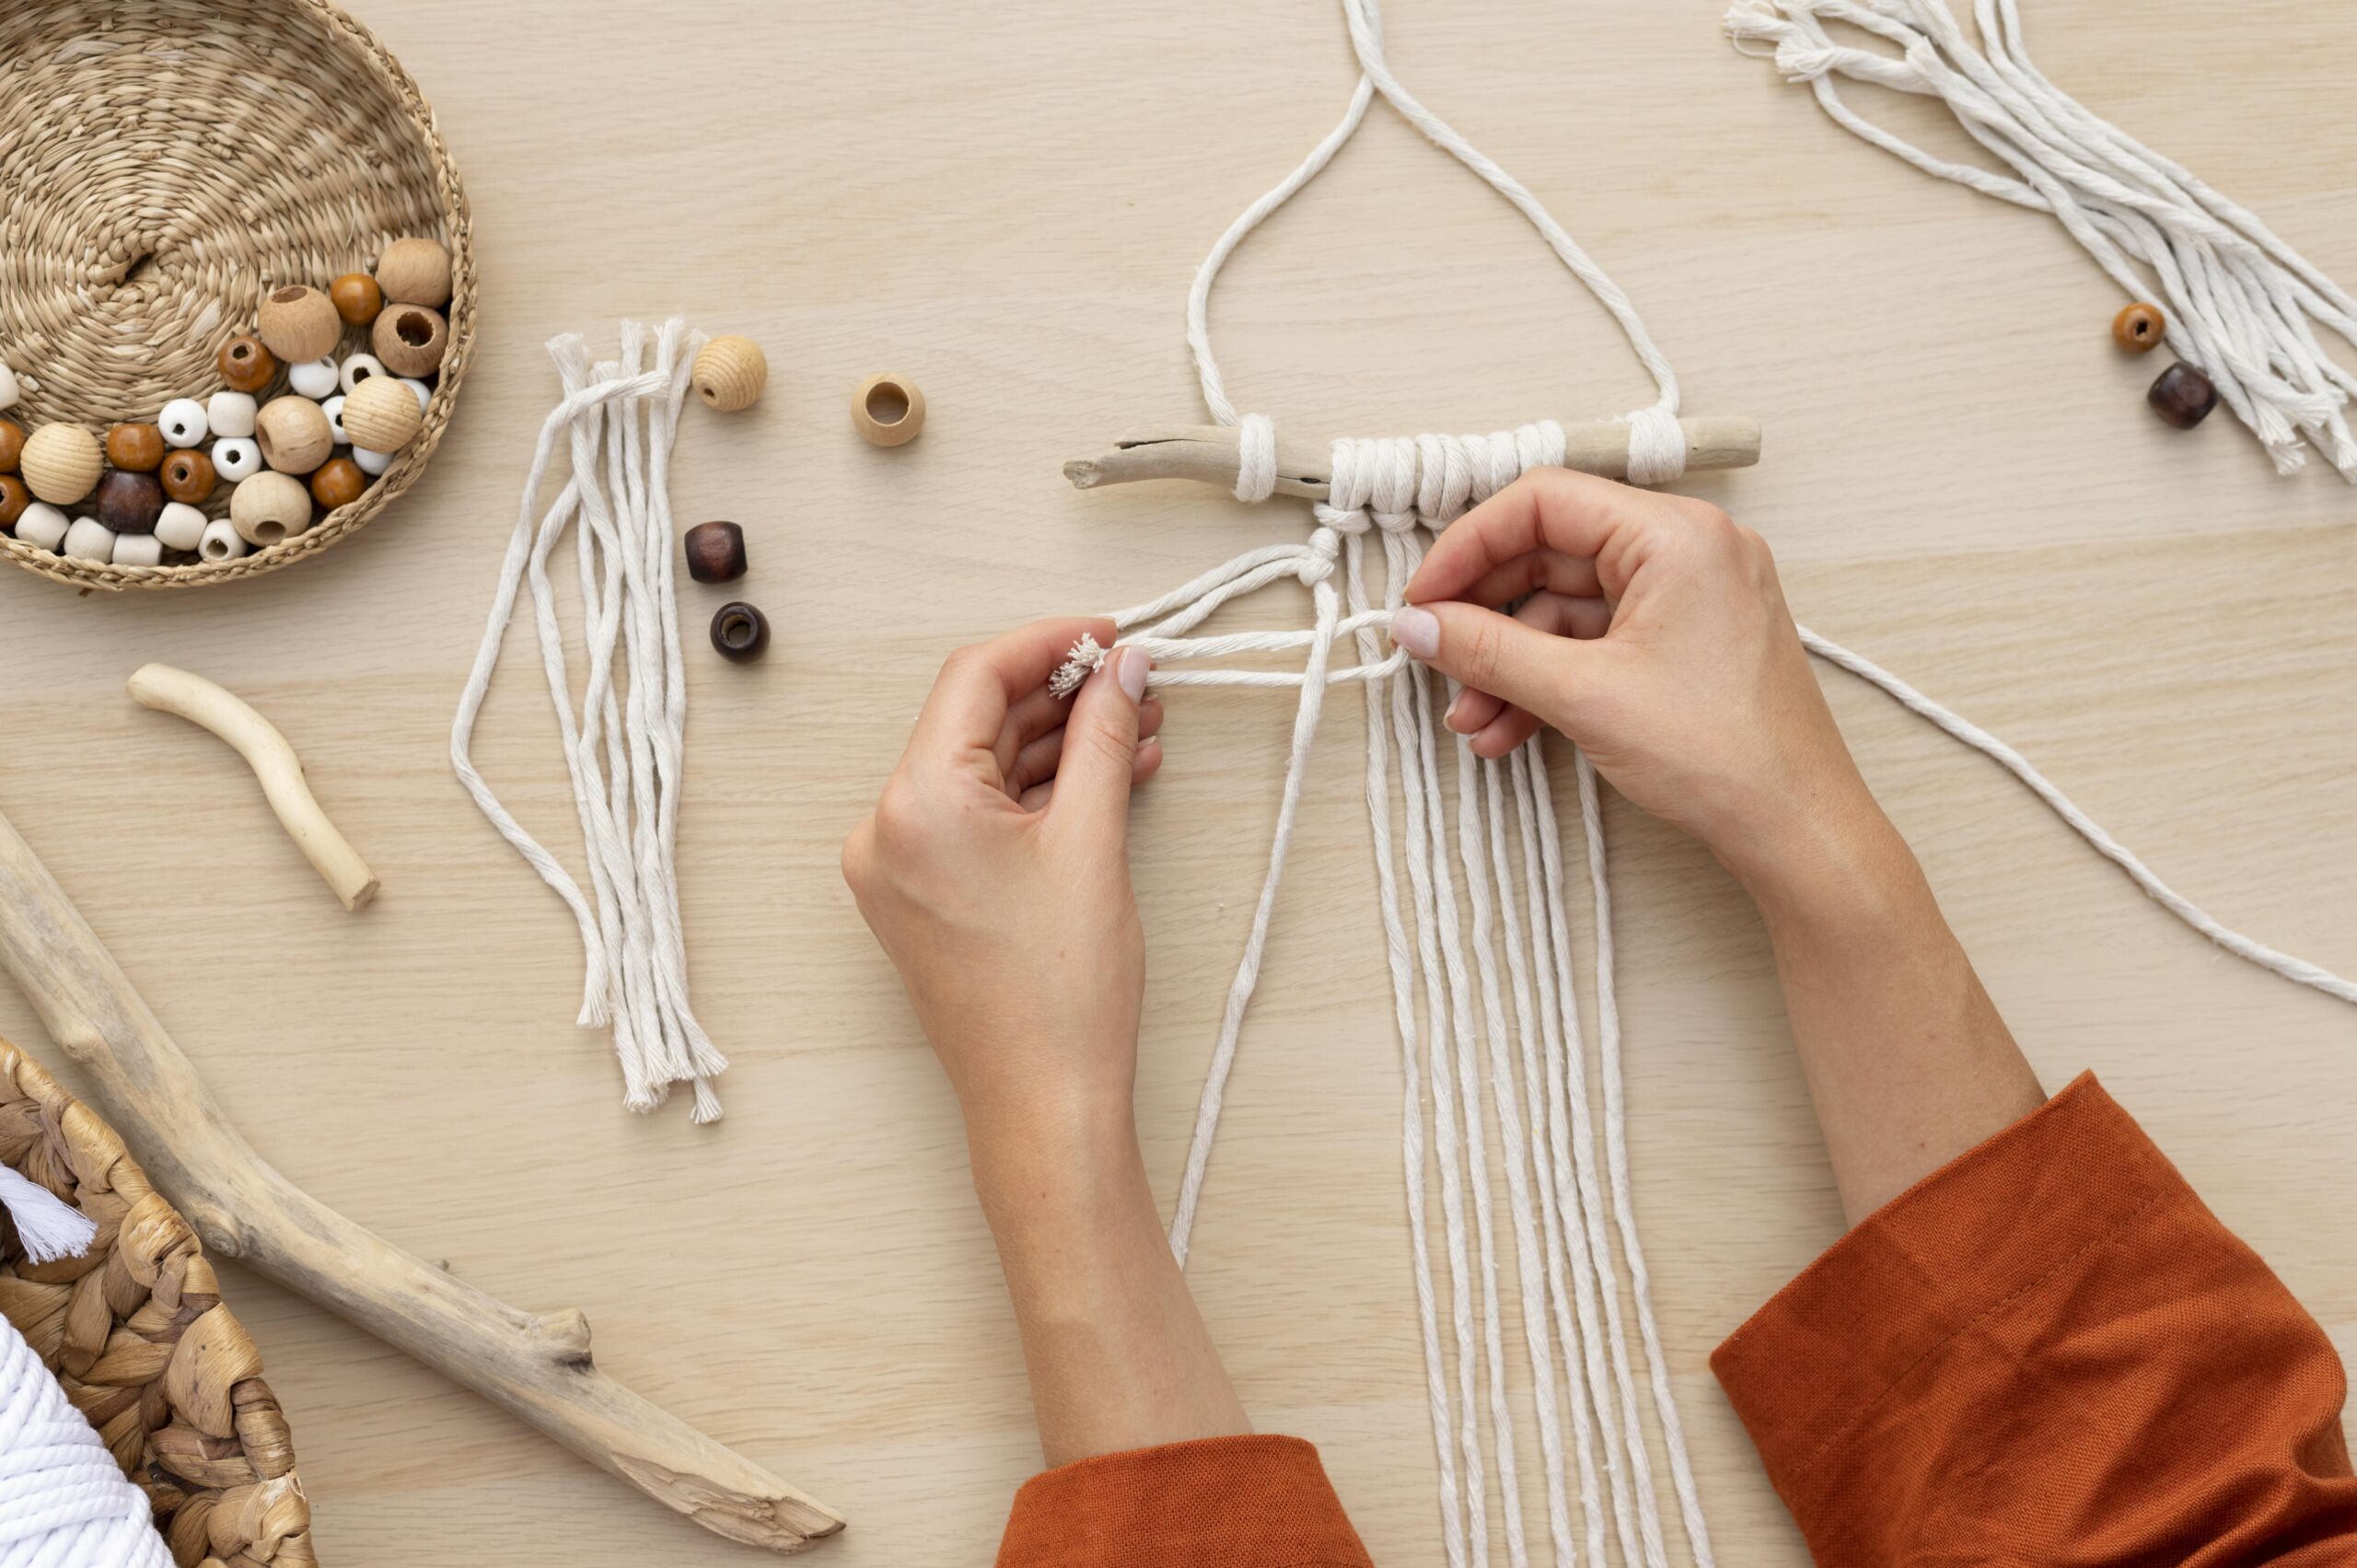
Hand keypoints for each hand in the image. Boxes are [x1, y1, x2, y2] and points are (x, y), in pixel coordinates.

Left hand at [846, 624, 1252, 1463]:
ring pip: (982, 768)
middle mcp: (886, 827)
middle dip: (1062, 695)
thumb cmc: (1061, 994)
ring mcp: (898, 865)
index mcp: (913, 802)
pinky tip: (1106, 776)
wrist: (1044, 1107)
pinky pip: (978, 815)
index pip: (976, 678)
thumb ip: (1104, 738)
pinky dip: (1037, 794)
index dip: (1050, 642)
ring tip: (1140, 729)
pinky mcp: (922, 895)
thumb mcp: (1093, 842)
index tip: (1111, 633)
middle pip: (976, 720)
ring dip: (1057, 744)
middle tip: (1138, 679)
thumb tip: (1122, 670)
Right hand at [1391, 469, 1885, 895]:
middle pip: (1551, 554)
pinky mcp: (1687, 642)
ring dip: (1510, 663)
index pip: (1544, 503)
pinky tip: (1509, 728)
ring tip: (1472, 721)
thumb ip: (1488, 650)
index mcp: (1675, 535)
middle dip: (1486, 618)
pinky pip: (1598, 642)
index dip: (1468, 548)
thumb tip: (1417, 625)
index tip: (1422, 600)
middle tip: (1434, 659)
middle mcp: (1688, 550)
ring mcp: (1691, 597)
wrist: (1798, 830)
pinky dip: (1550, 680)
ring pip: (1568, 609)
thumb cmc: (1724, 755)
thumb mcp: (1584, 695)